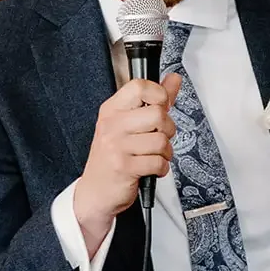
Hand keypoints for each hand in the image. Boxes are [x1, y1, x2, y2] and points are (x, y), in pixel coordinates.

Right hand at [72, 75, 182, 252]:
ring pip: (161, 140)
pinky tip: (151, 168)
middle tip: (159, 138)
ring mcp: (116, 146)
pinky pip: (158, 162)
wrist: (95, 191)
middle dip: (167, 129)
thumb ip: (154, 100)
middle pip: (158, 114)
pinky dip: (161, 168)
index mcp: (112, 110)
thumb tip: (173, 79)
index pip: (140, 87)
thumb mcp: (129, 124)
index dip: (159, 96)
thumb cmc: (114, 156)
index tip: (160, 107)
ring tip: (154, 156)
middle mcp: (112, 125)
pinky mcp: (124, 167)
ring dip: (165, 152)